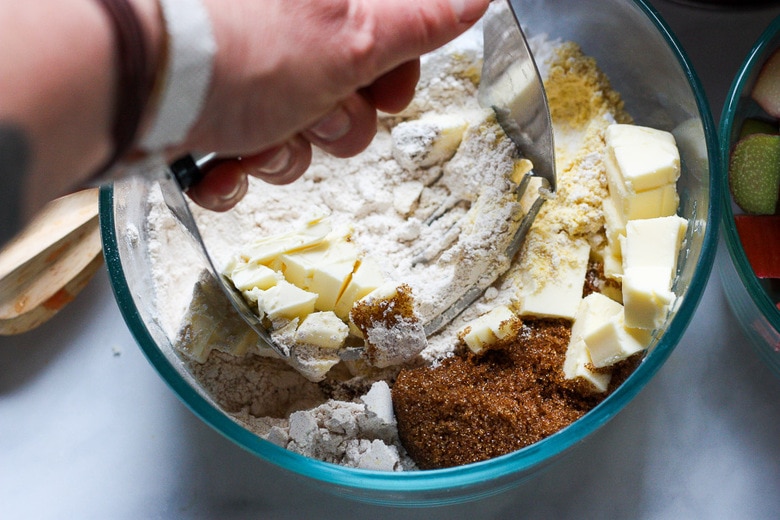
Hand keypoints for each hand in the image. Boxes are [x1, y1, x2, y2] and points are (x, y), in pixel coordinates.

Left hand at [179, 0, 489, 209]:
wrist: (131, 82)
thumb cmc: (244, 48)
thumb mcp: (353, 35)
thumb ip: (420, 19)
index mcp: (323, 0)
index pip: (387, 32)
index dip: (394, 72)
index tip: (385, 92)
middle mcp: (281, 25)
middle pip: (342, 86)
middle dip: (334, 121)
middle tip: (314, 116)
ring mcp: (240, 65)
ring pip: (293, 126)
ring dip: (284, 150)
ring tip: (256, 141)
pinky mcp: (203, 103)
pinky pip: (241, 147)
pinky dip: (235, 168)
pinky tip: (218, 166)